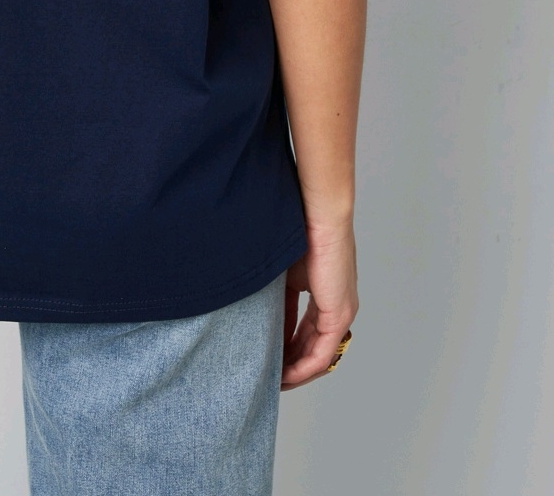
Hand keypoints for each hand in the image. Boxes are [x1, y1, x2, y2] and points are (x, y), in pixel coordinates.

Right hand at [281, 218, 357, 389]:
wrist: (317, 214)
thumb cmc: (299, 230)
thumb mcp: (283, 271)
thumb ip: (276, 293)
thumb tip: (256, 313)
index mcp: (325, 294)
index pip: (305, 330)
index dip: (286, 347)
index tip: (268, 359)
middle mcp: (337, 307)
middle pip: (312, 347)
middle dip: (290, 364)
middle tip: (268, 377)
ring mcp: (340, 312)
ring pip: (319, 355)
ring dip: (296, 371)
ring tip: (274, 382)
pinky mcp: (338, 315)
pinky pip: (321, 353)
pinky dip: (303, 368)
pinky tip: (286, 376)